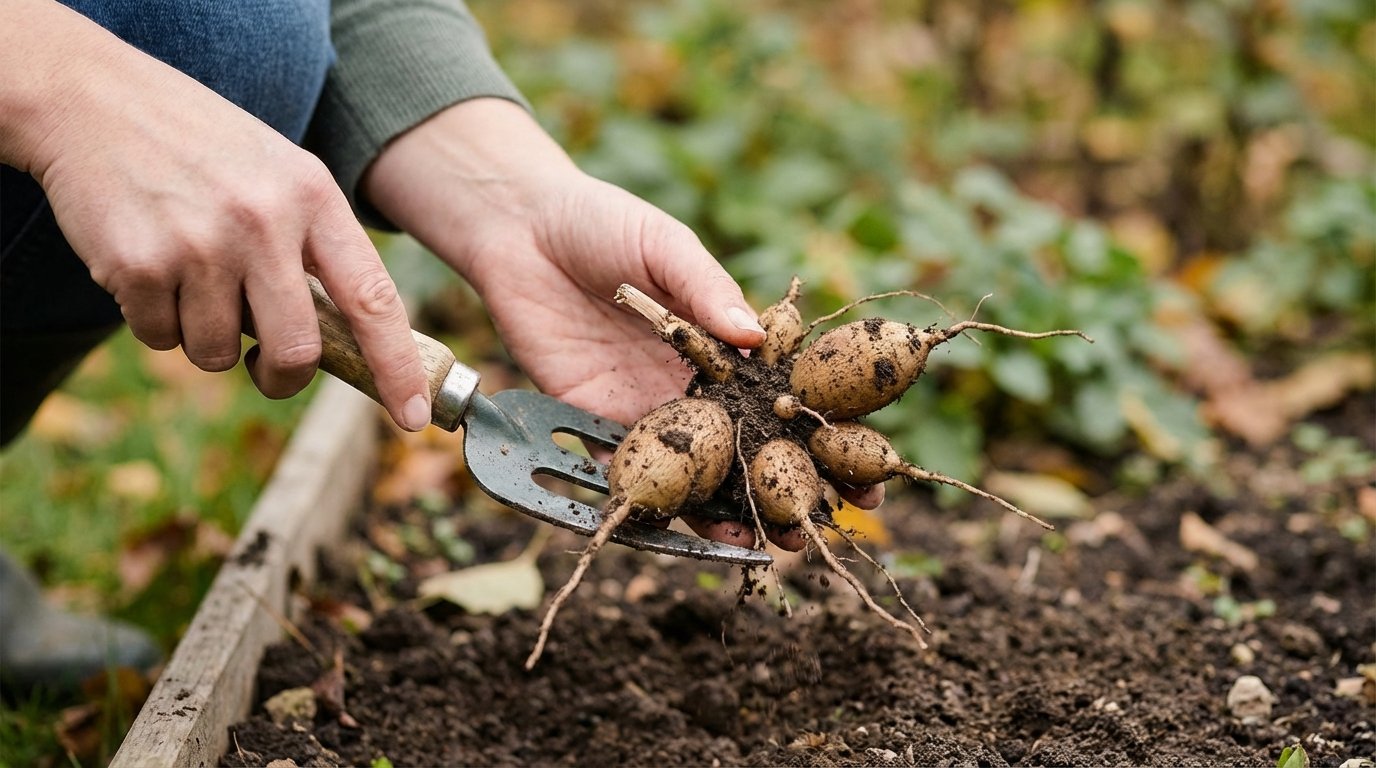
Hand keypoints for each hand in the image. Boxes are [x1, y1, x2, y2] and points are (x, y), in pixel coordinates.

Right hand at [0, 1, 431, 430]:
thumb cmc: (201, 148)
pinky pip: (160, 338)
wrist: (91, 98)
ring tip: (188, 274)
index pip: (373, 298)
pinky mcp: (139, 264)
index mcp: (313, 197)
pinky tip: (148, 264)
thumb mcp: (280, 175)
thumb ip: (315, 248)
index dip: (396, 365)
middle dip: (282, 376)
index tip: (413, 415)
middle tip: (264, 367)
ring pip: (217, 353)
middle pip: (297, 350)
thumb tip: (351, 344)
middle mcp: (264, 220)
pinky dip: (155, 320)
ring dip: (203, 336)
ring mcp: (200, 243)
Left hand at [365, 99, 881, 548]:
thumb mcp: (667, 246)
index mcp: (727, 345)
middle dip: (786, 492)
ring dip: (728, 513)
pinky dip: (657, 504)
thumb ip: (707, 290)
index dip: (826, 438)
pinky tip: (684, 529)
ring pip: (698, 476)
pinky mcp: (597, 423)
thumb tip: (754, 336)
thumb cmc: (605, 223)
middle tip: (818, 530)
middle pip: (750, 451)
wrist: (520, 228)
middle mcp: (695, 386)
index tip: (866, 474)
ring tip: (762, 546)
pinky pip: (632, 473)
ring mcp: (649, 409)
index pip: (788, 399)